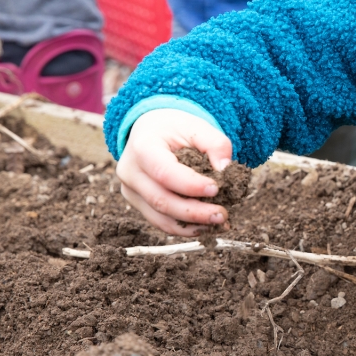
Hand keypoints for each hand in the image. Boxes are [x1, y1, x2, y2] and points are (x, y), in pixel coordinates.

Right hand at [115, 109, 233, 235]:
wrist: (150, 131)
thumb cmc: (175, 129)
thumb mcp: (196, 127)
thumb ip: (215, 143)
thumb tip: (225, 168)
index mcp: (142, 147)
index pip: (165, 173)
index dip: (191, 185)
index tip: (217, 189)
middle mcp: (130, 171)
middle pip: (162, 201)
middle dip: (195, 212)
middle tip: (222, 215)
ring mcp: (131, 191)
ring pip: (160, 217)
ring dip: (192, 225)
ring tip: (219, 222)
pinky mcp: (137, 204)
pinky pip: (160, 222)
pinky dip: (185, 228)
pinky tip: (206, 226)